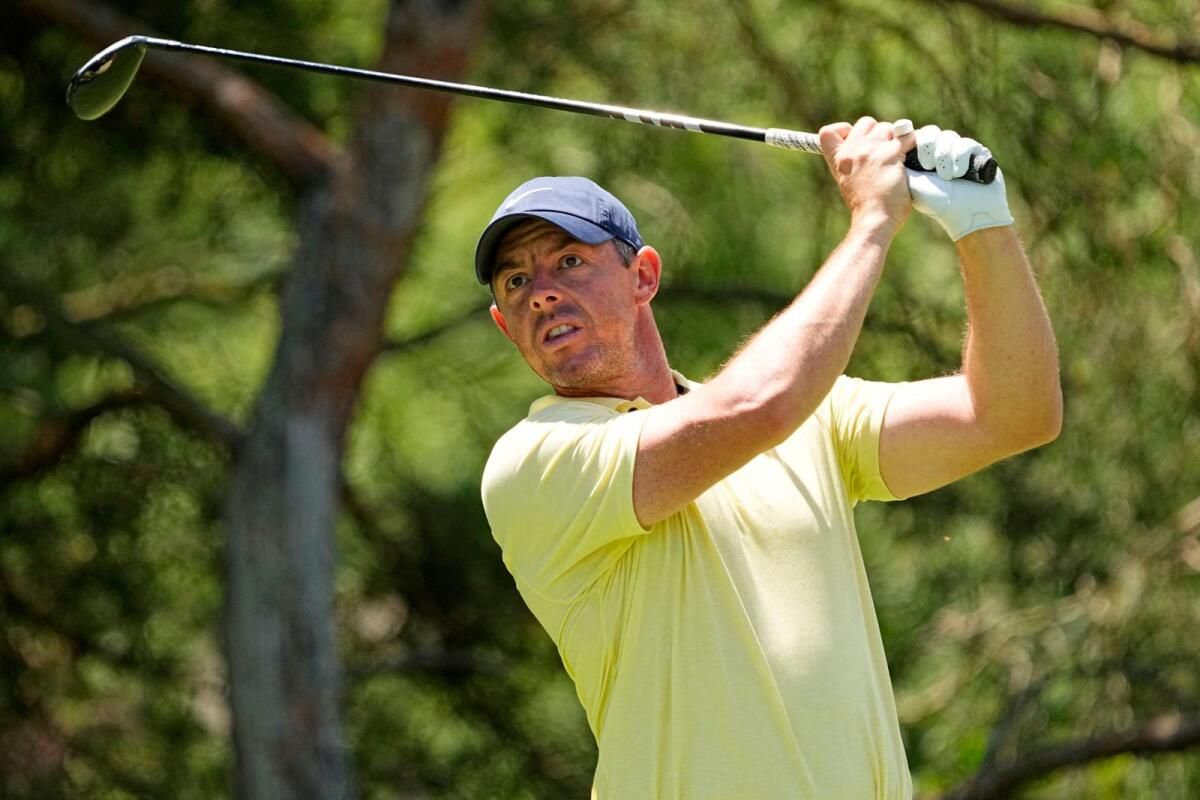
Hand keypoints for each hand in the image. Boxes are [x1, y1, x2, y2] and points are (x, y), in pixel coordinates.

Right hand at [820, 117, 915, 233]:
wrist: (874, 220)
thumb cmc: (865, 206)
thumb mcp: (847, 182)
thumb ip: (851, 162)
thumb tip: (866, 148)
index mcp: (839, 160)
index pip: (828, 131)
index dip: (844, 129)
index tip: (854, 138)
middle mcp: (852, 152)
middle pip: (866, 122)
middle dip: (878, 133)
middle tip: (884, 153)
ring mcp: (871, 151)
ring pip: (888, 128)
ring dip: (895, 139)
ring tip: (898, 159)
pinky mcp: (891, 154)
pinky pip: (907, 136)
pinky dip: (913, 142)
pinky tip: (912, 156)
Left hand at [906, 124, 1013, 240]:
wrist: (966, 214)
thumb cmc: (937, 202)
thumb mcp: (912, 182)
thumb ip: (900, 161)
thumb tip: (889, 141)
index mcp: (920, 157)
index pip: (914, 136)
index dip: (912, 140)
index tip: (915, 155)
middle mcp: (938, 151)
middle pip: (930, 132)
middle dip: (928, 146)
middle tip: (928, 166)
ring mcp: (957, 150)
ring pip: (947, 136)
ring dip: (944, 156)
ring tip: (947, 177)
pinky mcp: (975, 152)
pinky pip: (965, 143)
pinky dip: (960, 158)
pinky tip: (959, 174)